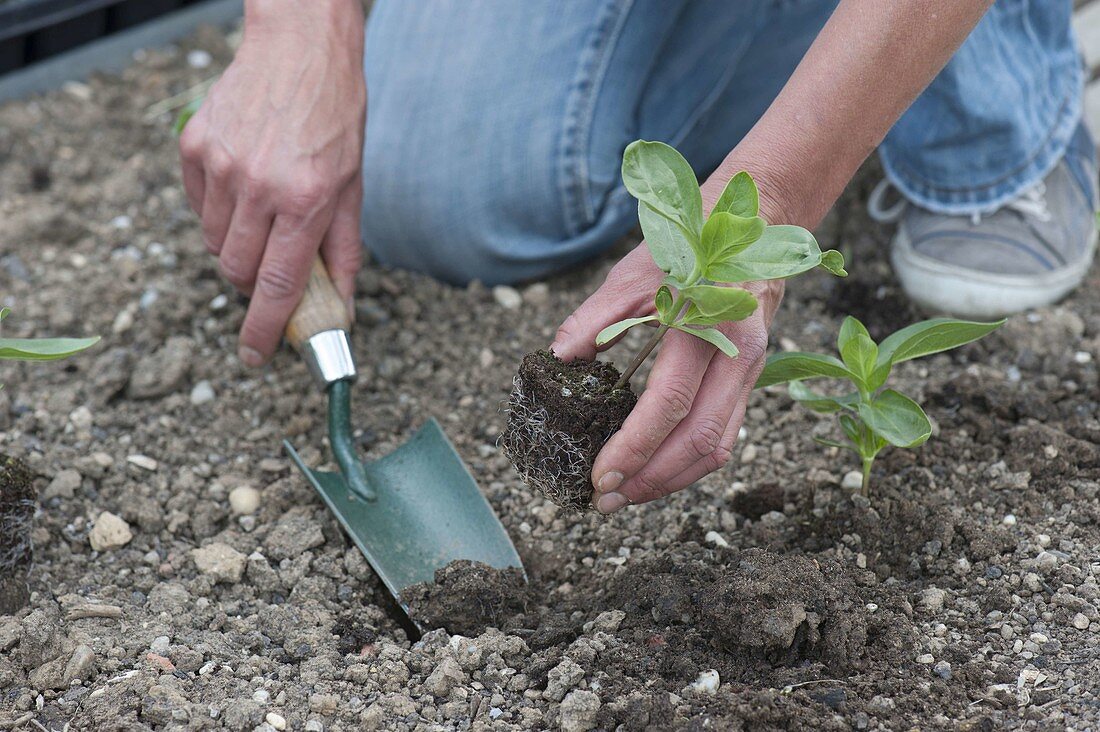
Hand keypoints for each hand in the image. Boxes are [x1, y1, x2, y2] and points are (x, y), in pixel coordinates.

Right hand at [179, 0, 365, 366]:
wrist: (300, 50)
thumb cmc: (335, 120)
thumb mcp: (354, 188)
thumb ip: (344, 254)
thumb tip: (340, 310)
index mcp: (307, 200)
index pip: (278, 284)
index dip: (264, 328)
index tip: (254, 357)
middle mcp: (260, 185)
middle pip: (237, 270)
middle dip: (251, 284)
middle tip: (271, 266)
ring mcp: (221, 164)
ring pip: (214, 242)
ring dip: (236, 245)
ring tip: (264, 213)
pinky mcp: (195, 146)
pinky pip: (197, 206)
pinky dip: (217, 212)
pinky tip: (243, 186)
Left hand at [551, 163, 789, 512]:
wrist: (753, 228)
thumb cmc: (686, 249)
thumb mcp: (633, 273)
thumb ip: (594, 317)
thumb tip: (558, 359)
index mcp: (706, 326)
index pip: (669, 404)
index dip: (634, 448)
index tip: (598, 477)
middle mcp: (738, 356)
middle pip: (701, 441)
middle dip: (650, 480)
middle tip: (605, 501)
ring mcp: (750, 373)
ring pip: (718, 448)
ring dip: (670, 481)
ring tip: (625, 497)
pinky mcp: (749, 383)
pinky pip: (724, 436)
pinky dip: (687, 464)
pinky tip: (654, 473)